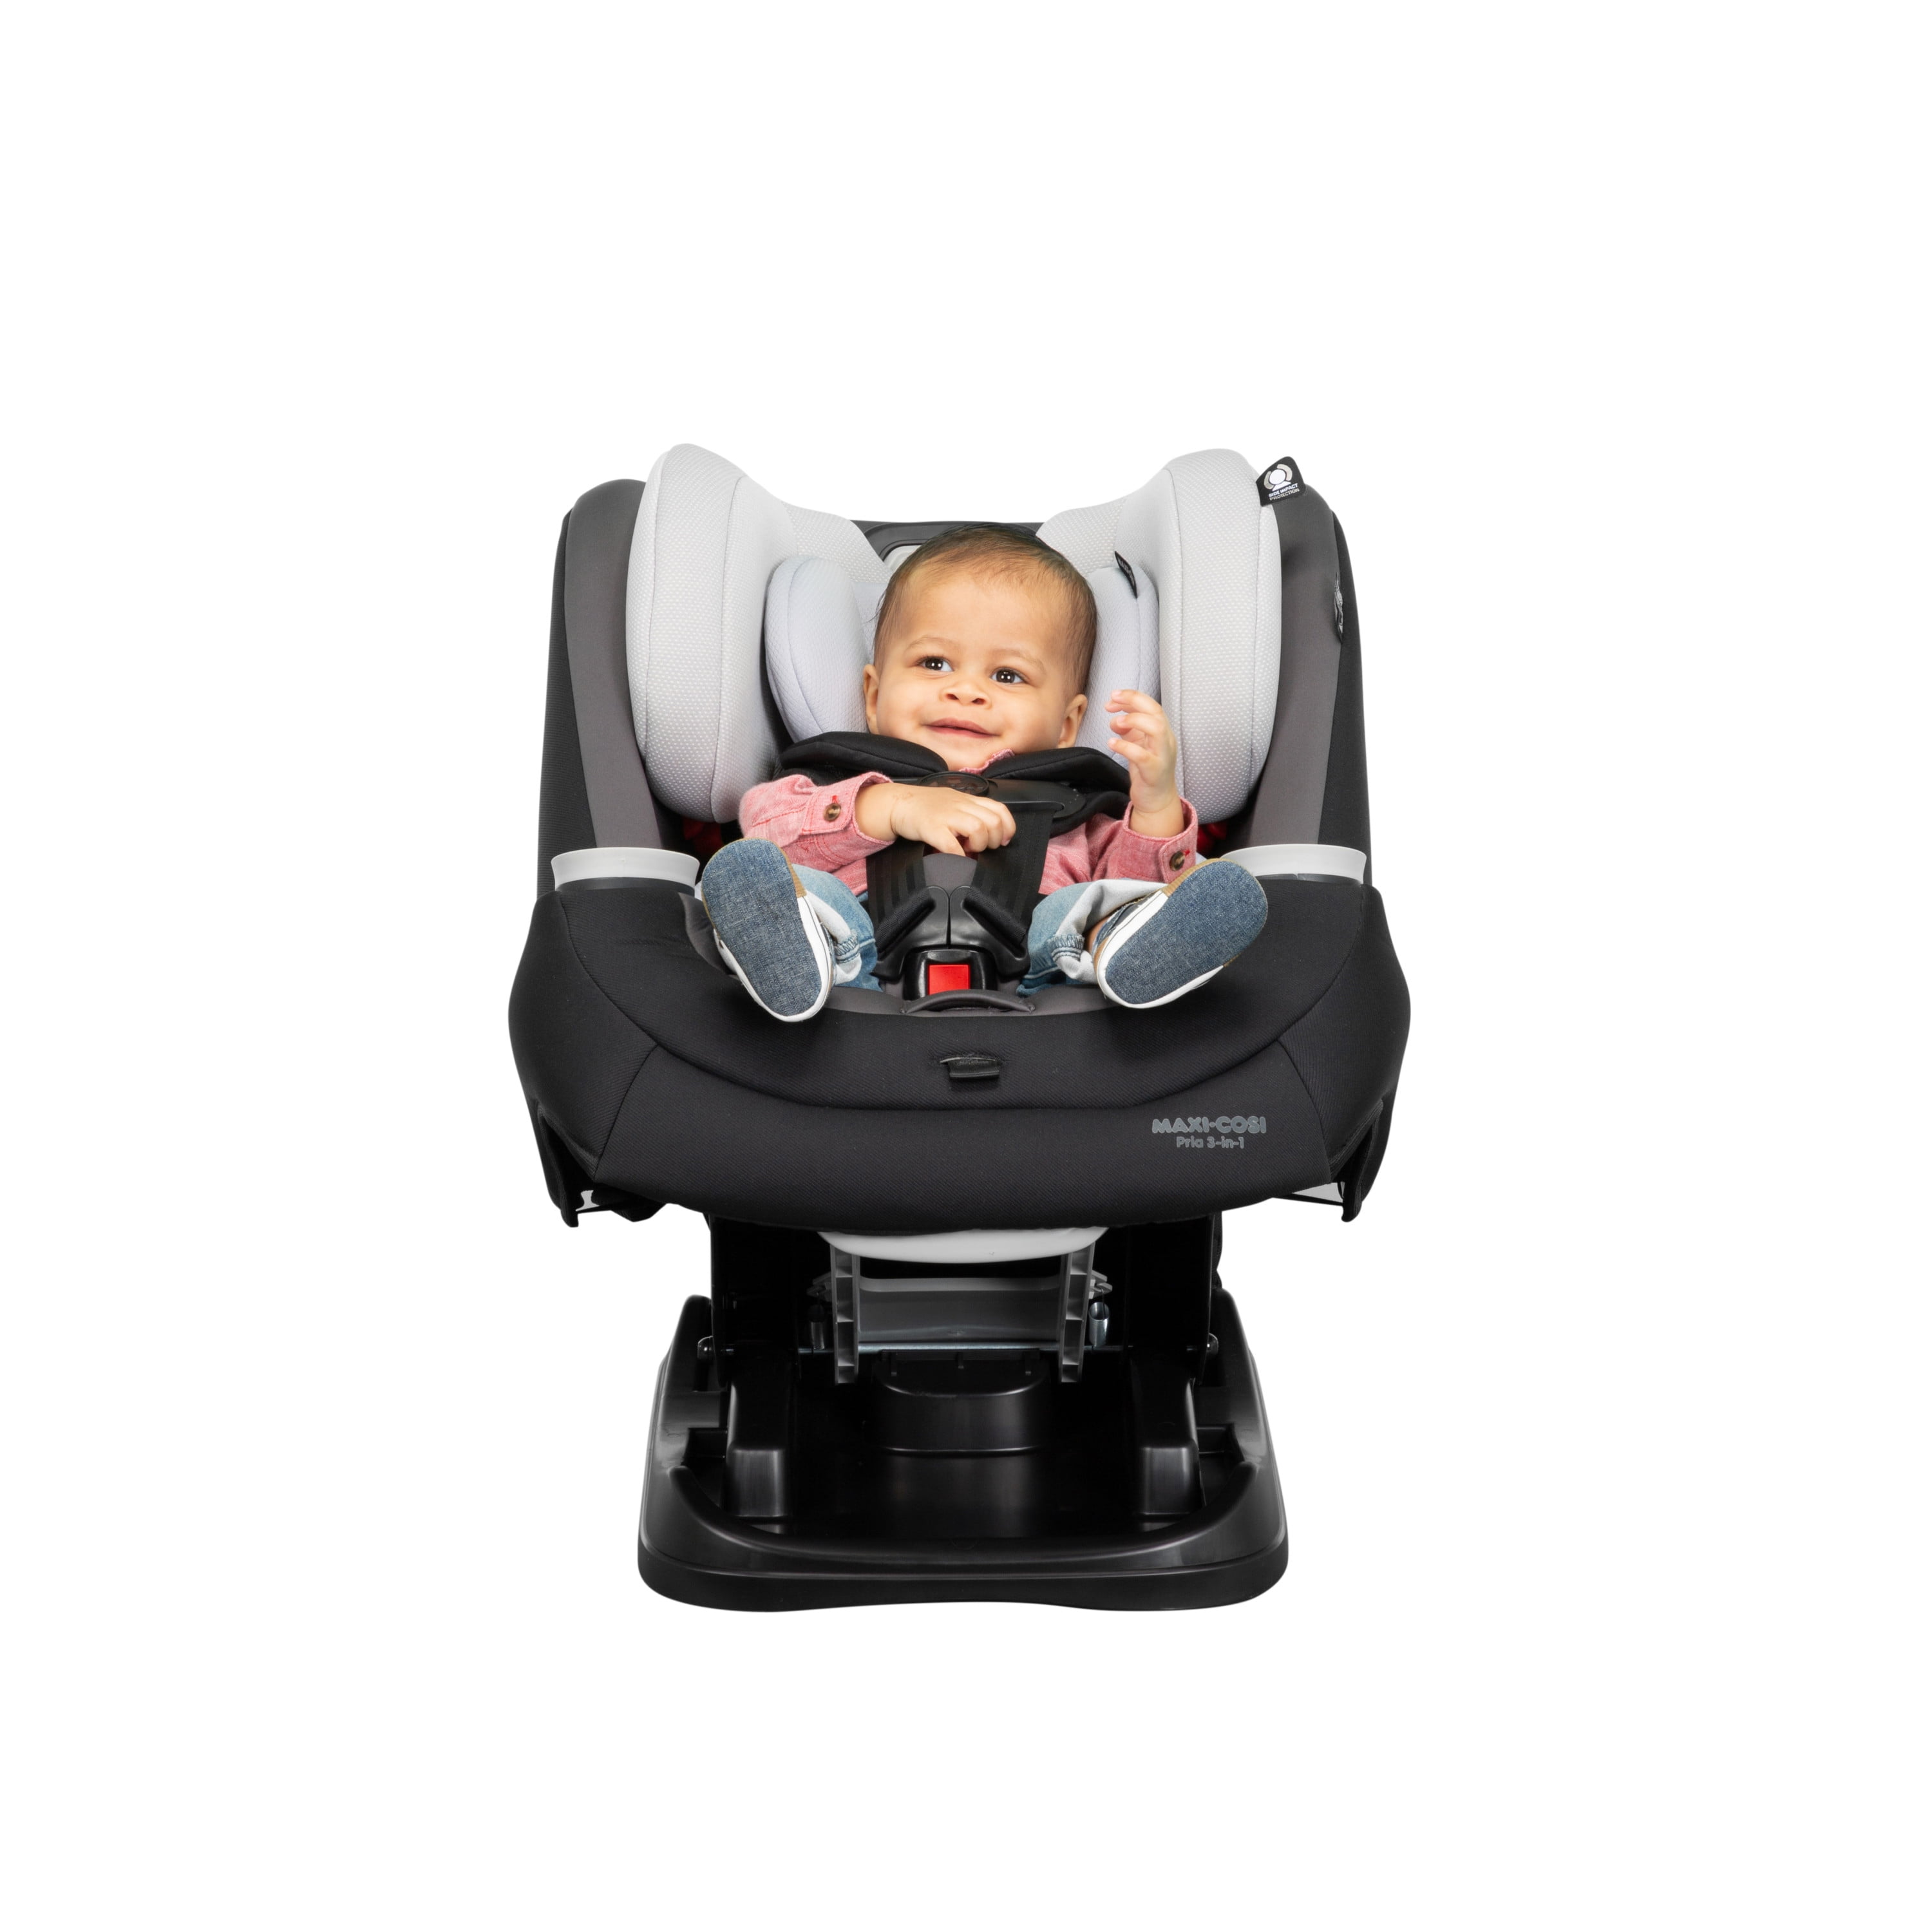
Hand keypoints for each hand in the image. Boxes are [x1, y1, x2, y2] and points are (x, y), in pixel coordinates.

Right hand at [855, 782, 1016, 855]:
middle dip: (993, 840)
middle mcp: (960, 805)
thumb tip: (987, 835)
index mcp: (968, 799)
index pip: (1000, 809)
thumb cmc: (925, 806)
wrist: (897, 803)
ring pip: (978, 828)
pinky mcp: (931, 828)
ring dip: (979, 845)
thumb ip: (971, 814)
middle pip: (993, 821)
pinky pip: (952, 845)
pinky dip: (959, 856)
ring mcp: (946, 815)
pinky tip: (957, 859)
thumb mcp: (953, 803)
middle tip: (981, 847)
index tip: (1003, 840)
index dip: (1008, 827)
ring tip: (968, 849)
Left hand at [1106, 689, 1183, 837]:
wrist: (1157, 800)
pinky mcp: (1154, 772)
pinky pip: (1142, 755)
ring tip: (1115, 723)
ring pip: (1156, 729)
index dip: (1133, 697)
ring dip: (1133, 720)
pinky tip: (1111, 743)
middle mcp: (1166, 741)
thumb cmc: (1148, 772)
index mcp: (1163, 732)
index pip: (1152, 705)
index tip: (1114, 696)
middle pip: (1156, 712)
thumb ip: (1129, 730)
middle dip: (1134, 701)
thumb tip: (1116, 718)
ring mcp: (1162, 756)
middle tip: (1112, 700)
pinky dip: (1125, 746)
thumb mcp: (1138, 745)